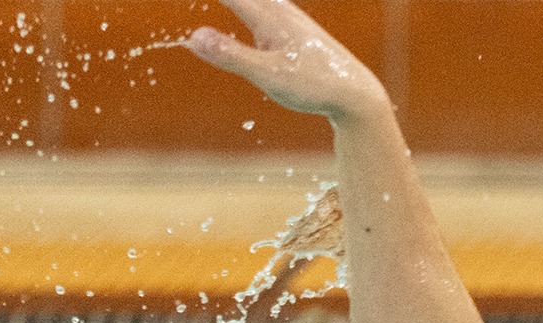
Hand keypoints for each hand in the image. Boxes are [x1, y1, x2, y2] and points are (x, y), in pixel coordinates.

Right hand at [186, 0, 389, 122]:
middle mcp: (278, 9)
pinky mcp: (292, 30)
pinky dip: (245, 6)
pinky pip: (261, 7)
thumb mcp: (268, 75)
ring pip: (254, 1)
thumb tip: (193, 37)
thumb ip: (231, 56)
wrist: (354, 92)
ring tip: (224, 5)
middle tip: (187, 2)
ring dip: (234, 2)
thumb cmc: (313, 85)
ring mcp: (287, 18)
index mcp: (269, 16)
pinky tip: (248, 12)